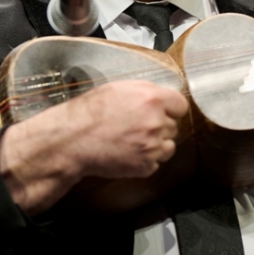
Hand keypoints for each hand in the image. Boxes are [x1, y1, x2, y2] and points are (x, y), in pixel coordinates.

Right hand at [0, 79, 187, 214]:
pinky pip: (156, 162)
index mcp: (153, 99)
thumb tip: (164, 98)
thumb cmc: (91, 111)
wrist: (72, 140)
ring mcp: (152, 146)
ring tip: (134, 141)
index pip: (181, 105)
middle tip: (137, 126)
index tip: (162, 112)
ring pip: (169, 145)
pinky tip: (129, 153)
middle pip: (173, 126)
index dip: (170, 109)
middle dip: (159, 126)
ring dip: (156, 144)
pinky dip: (146, 160)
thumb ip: (147, 91)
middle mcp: (157, 122)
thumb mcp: (120, 88)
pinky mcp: (145, 166)